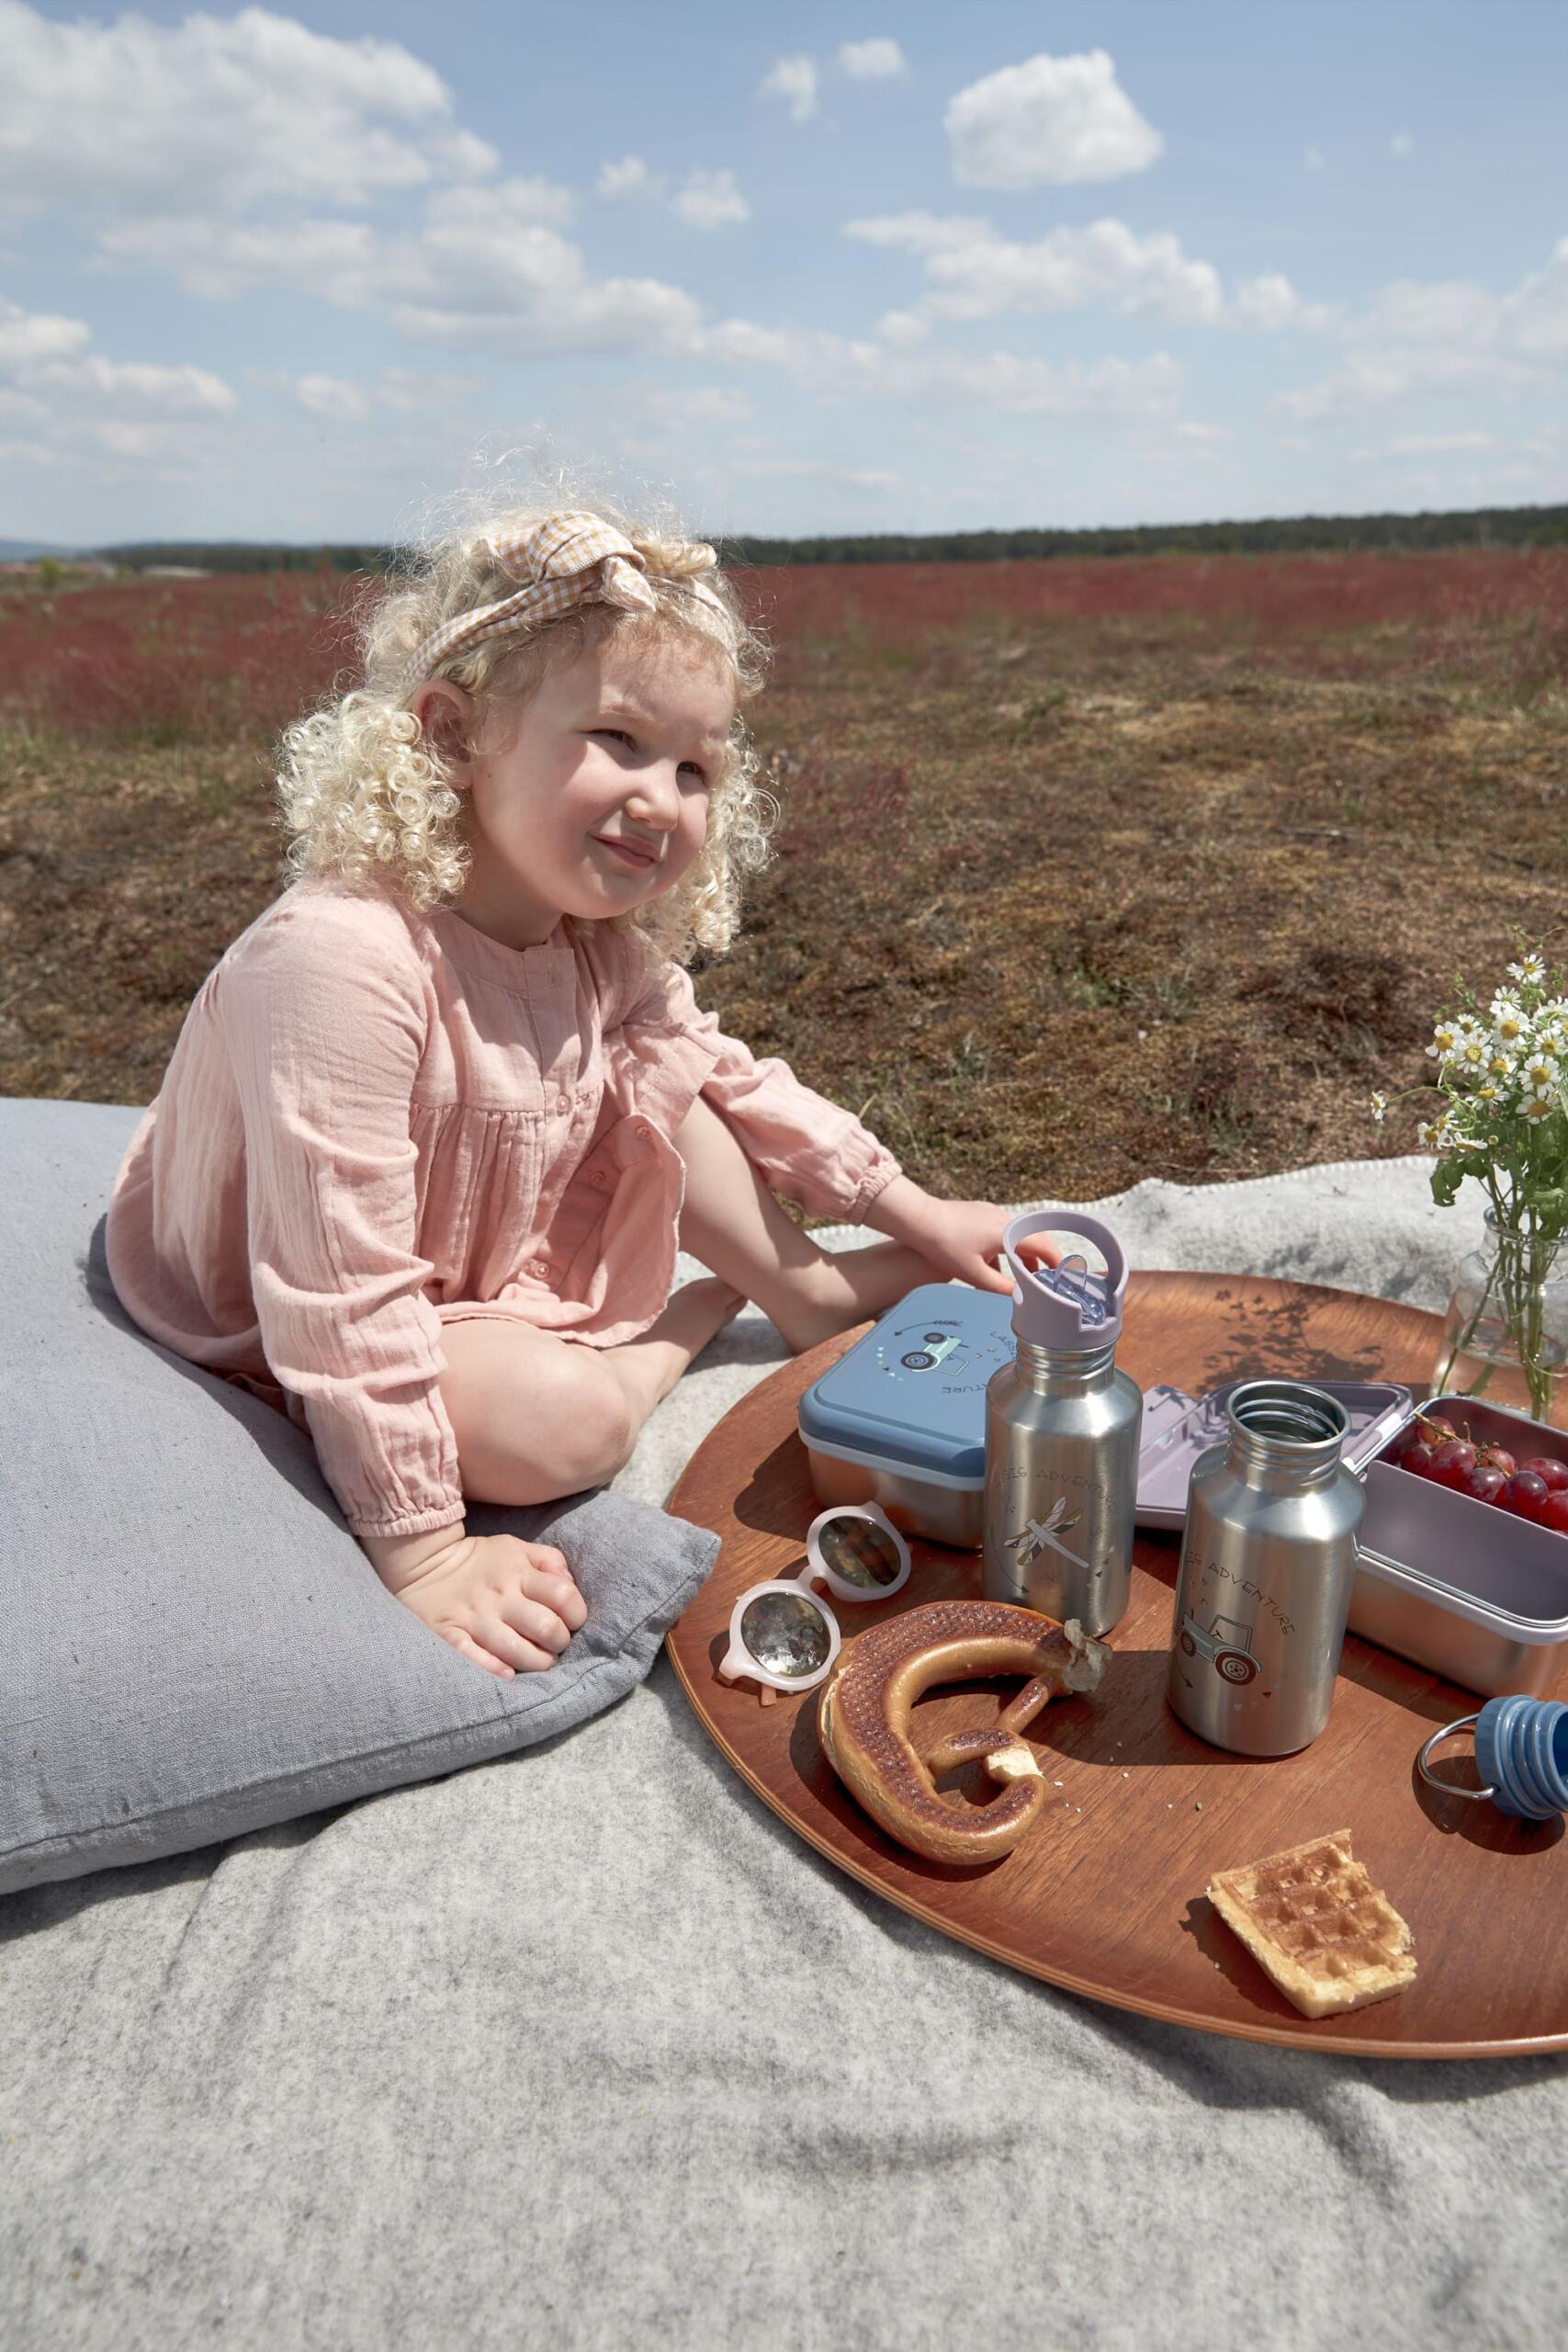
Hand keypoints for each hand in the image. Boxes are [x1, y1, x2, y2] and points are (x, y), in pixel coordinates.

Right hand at [369, 1528, 588, 1678]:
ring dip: (536, 1662)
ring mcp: (475, 1619)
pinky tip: (508, 1673)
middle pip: (547, 1628)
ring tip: (536, 1660)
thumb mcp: (516, 1547)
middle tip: (553, 1645)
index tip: (572, 1622)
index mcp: (519, 1573)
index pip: (563, 1595)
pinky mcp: (450, 1636)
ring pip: (518, 1651)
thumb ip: (550, 1561)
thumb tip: (571, 1586)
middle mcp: (500, 1597)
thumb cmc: (480, 1560)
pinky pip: (476, 1659)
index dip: (577, 1613)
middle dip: (560, 1643)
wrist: (423, 1562)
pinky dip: (495, 1670)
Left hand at [903, 1200, 1064, 1296]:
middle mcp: (1004, 1219)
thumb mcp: (974, 1274)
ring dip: (1023, 1255)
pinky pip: (1003, 1231)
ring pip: (1018, 1236)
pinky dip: (1007, 1247)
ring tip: (1024, 1277)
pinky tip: (996, 1265)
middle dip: (1042, 1260)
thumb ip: (1001, 1287)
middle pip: (1034, 1239)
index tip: (1062, 1277)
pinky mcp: (981, 1212)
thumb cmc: (944, 1247)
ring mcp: (992, 1213)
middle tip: (1047, 1280)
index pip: (1043, 1246)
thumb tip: (1021, 1297)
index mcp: (1008, 1232)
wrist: (919, 1220)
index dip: (1056, 1262)